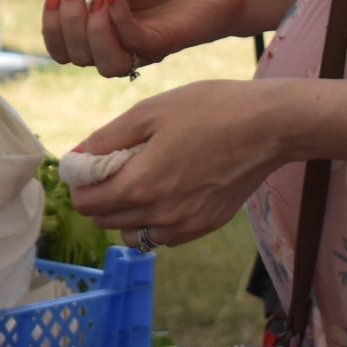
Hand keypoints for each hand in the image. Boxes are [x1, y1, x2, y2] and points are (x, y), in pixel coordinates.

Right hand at [42, 0, 253, 78]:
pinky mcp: (162, 45)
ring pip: (101, 64)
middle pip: (75, 57)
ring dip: (90, 31)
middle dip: (65, 24)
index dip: (51, 26)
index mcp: (102, 32)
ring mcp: (139, 49)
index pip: (63, 48)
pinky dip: (117, 18)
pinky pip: (130, 41)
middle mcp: (117, 46)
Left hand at [67, 80, 288, 244]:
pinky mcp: (205, 226)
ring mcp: (186, 226)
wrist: (270, 126)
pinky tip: (165, 189)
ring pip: (132, 232)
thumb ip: (107, 139)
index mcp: (141, 186)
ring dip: (124, 211)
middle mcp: (161, 215)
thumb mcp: (148, 113)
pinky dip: (152, 219)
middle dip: (99, 194)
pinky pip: (162, 235)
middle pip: (105, 220)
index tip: (88, 161)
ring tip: (140, 177)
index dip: (80, 181)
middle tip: (115, 163)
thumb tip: (76, 156)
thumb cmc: (209, 110)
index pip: (86, 203)